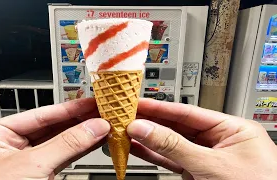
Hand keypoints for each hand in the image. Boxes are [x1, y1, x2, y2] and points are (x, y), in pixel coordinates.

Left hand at [0, 98, 109, 179]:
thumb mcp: (29, 166)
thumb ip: (65, 144)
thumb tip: (93, 127)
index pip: (38, 115)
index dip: (68, 108)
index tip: (90, 103)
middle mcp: (8, 147)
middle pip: (50, 128)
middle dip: (77, 121)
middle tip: (102, 112)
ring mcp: (23, 164)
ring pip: (57, 144)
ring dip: (81, 136)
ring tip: (102, 125)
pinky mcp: (35, 177)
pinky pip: (59, 159)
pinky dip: (76, 151)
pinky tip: (91, 142)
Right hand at [128, 98, 276, 179]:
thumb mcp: (211, 165)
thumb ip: (175, 146)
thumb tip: (146, 129)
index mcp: (232, 129)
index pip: (189, 112)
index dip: (161, 107)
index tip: (139, 103)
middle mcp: (219, 141)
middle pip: (178, 127)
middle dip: (152, 122)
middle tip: (128, 117)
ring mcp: (207, 158)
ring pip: (173, 145)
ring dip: (150, 139)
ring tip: (127, 132)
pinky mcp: (198, 173)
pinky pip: (173, 160)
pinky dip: (156, 155)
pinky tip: (139, 148)